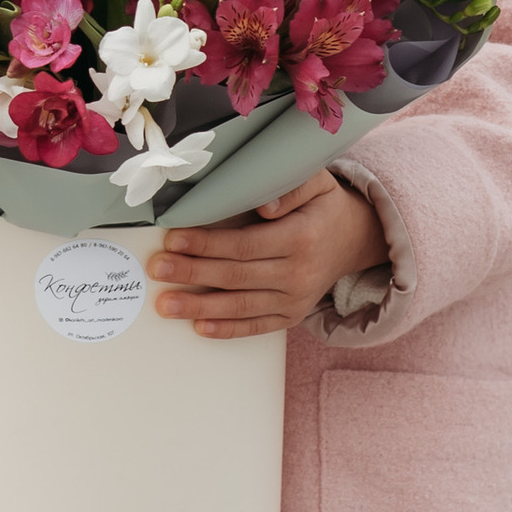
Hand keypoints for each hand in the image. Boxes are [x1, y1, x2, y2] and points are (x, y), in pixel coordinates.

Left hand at [145, 171, 386, 338]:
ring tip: (165, 304)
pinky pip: (257, 326)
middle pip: (236, 276)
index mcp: (302, 238)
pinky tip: (199, 327)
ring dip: (200, 306)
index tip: (174, 239)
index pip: (245, 244)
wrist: (354, 240)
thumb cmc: (324, 206)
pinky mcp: (292, 315)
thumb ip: (292, 187)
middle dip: (192, 273)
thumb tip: (263, 205)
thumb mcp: (319, 182)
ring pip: (241, 306)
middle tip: (157, 268)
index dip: (208, 244)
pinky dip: (228, 330)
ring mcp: (296, 299)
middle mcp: (299, 273)